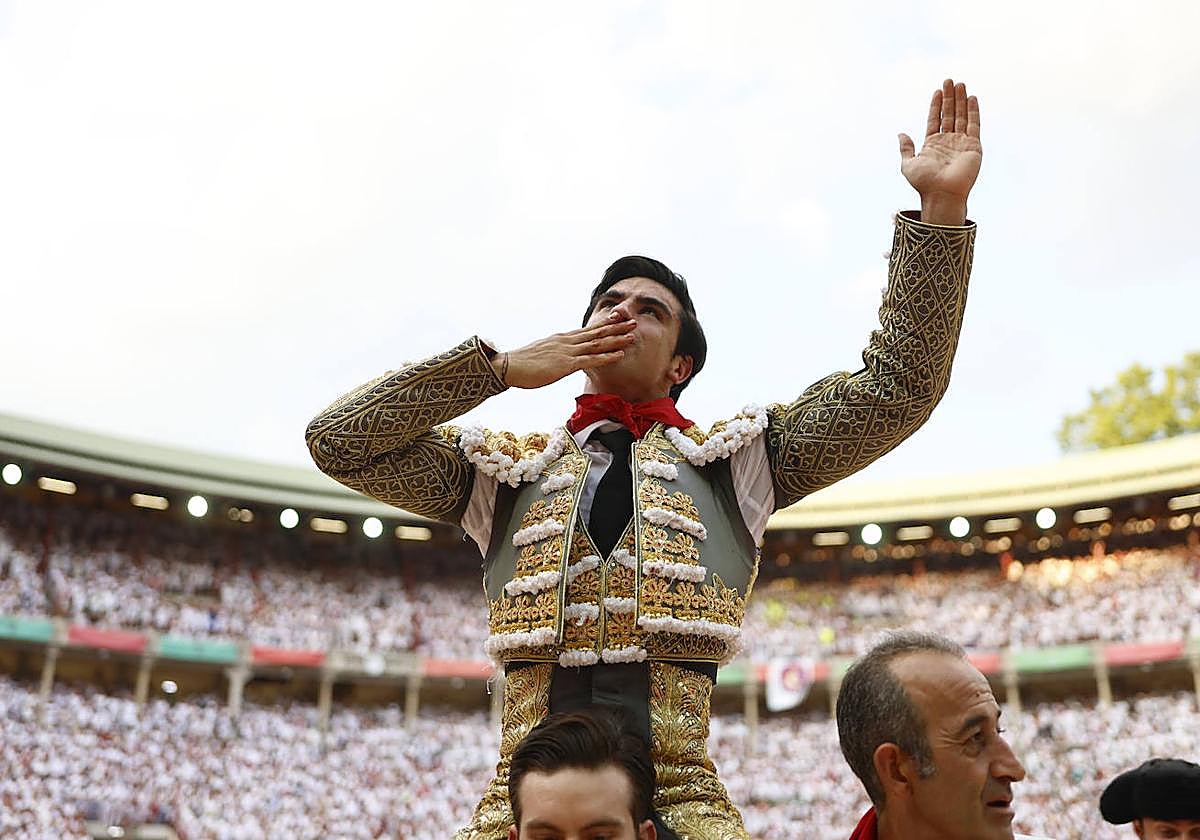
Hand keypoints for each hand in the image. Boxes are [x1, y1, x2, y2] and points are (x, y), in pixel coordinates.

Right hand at [493, 315, 636, 388]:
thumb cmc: (522, 363)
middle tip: (633, 321)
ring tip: (632, 334)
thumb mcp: (542, 354)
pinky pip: (591, 360)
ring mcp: (567, 352)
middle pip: (596, 332)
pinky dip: (607, 356)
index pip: (587, 330)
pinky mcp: (565, 364)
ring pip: (597, 344)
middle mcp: (567, 341)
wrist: (508, 366)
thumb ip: (555, 353)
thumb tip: (561, 356)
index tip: (618, 318)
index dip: (604, 324)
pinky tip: (620, 354)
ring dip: (617, 339)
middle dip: (616, 327)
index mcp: (562, 338)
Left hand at [899, 79, 981, 223]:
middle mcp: (948, 142)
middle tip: (949, 80)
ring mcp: (961, 143)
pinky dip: (973, 111)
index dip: (936, 105)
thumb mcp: (908, 164)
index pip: (935, 119)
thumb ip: (906, 148)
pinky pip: (974, 125)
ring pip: (962, 116)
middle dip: (949, 98)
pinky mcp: (974, 146)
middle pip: (949, 114)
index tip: (937, 90)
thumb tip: (901, 134)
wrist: (941, 194)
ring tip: (960, 84)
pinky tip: (971, 97)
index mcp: (932, 145)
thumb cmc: (924, 183)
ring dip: (961, 100)